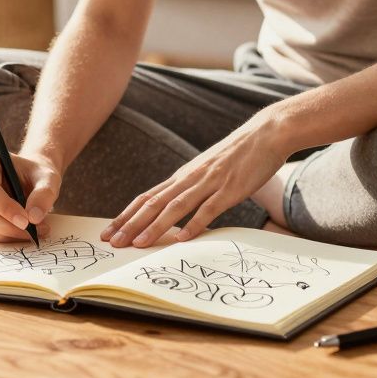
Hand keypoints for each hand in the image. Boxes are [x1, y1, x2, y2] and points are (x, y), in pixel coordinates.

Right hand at [0, 150, 60, 242]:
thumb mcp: (48, 178)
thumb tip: (33, 218)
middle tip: (34, 232)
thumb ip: (44, 194)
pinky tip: (21, 231)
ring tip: (33, 231)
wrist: (29, 179)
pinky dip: (5, 237)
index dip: (5, 208)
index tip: (27, 221)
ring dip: (8, 234)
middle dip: (8, 227)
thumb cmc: (36, 175)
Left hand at [101, 117, 285, 247]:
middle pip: (153, 203)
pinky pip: (208, 209)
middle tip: (112, 243)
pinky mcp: (230, 189)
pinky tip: (181, 238)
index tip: (109, 232)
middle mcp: (190, 178)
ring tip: (138, 244)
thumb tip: (176, 205)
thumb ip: (192, 187)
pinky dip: (193, 224)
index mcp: (183, 176)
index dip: (126, 215)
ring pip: (175, 207)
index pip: (146, 197)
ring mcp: (209, 183)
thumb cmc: (238, 154)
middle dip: (131, 224)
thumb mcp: (207, 169)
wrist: (266, 133)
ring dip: (154, 227)